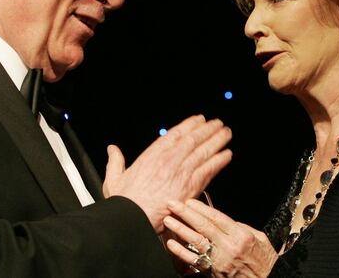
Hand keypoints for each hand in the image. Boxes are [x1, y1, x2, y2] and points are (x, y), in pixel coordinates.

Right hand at [103, 115, 231, 231]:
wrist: (133, 218)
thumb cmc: (125, 202)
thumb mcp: (114, 178)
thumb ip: (115, 161)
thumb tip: (112, 149)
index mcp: (152, 155)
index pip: (175, 134)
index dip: (189, 125)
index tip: (198, 120)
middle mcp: (169, 160)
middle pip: (193, 139)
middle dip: (207, 130)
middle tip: (218, 123)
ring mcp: (181, 172)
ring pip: (203, 151)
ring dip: (217, 140)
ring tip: (226, 133)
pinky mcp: (190, 186)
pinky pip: (209, 169)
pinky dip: (219, 161)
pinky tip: (227, 155)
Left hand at [163, 199, 277, 277]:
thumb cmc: (264, 259)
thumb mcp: (258, 237)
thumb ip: (239, 227)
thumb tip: (222, 220)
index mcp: (241, 235)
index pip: (216, 218)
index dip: (200, 208)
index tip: (189, 201)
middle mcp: (229, 247)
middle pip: (204, 227)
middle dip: (186, 214)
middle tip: (173, 205)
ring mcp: (221, 261)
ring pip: (197, 242)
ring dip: (180, 230)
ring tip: (168, 221)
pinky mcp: (215, 272)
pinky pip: (195, 260)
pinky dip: (182, 252)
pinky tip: (172, 244)